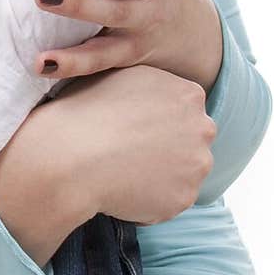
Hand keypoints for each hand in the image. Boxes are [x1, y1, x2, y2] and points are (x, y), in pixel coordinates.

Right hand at [0, 66, 215, 264]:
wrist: (71, 155)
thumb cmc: (86, 111)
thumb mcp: (118, 75)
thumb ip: (147, 83)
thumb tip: (146, 92)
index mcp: (189, 94)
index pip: (184, 108)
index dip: (158, 118)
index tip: (135, 125)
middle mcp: (202, 128)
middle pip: (192, 139)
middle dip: (170, 145)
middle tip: (131, 149)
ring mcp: (197, 165)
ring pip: (185, 171)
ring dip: (163, 173)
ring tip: (125, 169)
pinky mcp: (184, 198)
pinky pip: (171, 199)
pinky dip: (152, 198)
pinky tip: (125, 188)